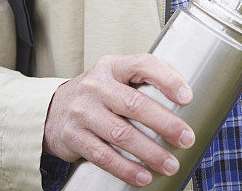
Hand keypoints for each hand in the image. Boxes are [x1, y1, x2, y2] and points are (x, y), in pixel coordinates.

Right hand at [43, 53, 195, 186]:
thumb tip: (183, 103)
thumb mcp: (116, 77)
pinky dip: (126, 169)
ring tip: (169, 164)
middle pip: (135, 104)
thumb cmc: (97, 94)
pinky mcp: (74, 137)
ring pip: (121, 134)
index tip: (187, 97)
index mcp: (112, 66)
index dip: (167, 79)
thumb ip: (142, 83)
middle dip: (165, 124)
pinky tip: (143, 176)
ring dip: (150, 152)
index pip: (142, 65)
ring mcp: (83, 112)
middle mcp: (96, 86)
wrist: (55, 109)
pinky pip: (104, 156)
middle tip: (186, 138)